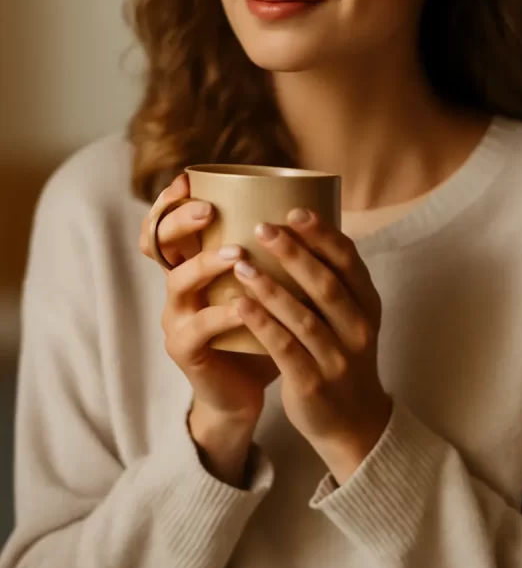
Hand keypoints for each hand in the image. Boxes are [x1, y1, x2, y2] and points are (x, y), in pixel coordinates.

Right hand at [140, 175, 279, 481]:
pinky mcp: (185, 350)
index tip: (188, 180)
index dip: (169, 201)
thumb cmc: (264, 325)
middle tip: (210, 209)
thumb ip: (274, 250)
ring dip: (206, 264)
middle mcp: (178, 284)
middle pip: (158, 243)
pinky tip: (245, 305)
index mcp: (193, 261)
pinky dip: (225, 314)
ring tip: (236, 254)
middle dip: (180, 221)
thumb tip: (315, 202)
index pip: (165, 222)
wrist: (251, 387)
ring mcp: (177, 317)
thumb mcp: (268, 282)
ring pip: (179, 281)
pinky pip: (200, 327)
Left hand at [229, 208, 392, 483]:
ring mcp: (337, 358)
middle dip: (293, 252)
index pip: (349, 262)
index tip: (295, 211)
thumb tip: (303, 231)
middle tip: (262, 227)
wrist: (355, 425)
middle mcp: (358, 330)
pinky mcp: (312, 383)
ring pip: (303, 315)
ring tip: (241, 263)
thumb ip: (334, 283)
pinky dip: (261, 323)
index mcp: (368, 306)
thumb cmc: (343, 359)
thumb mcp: (352, 319)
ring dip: (270, 286)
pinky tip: (239, 303)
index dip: (323, 235)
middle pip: (325, 283)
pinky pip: (284, 347)